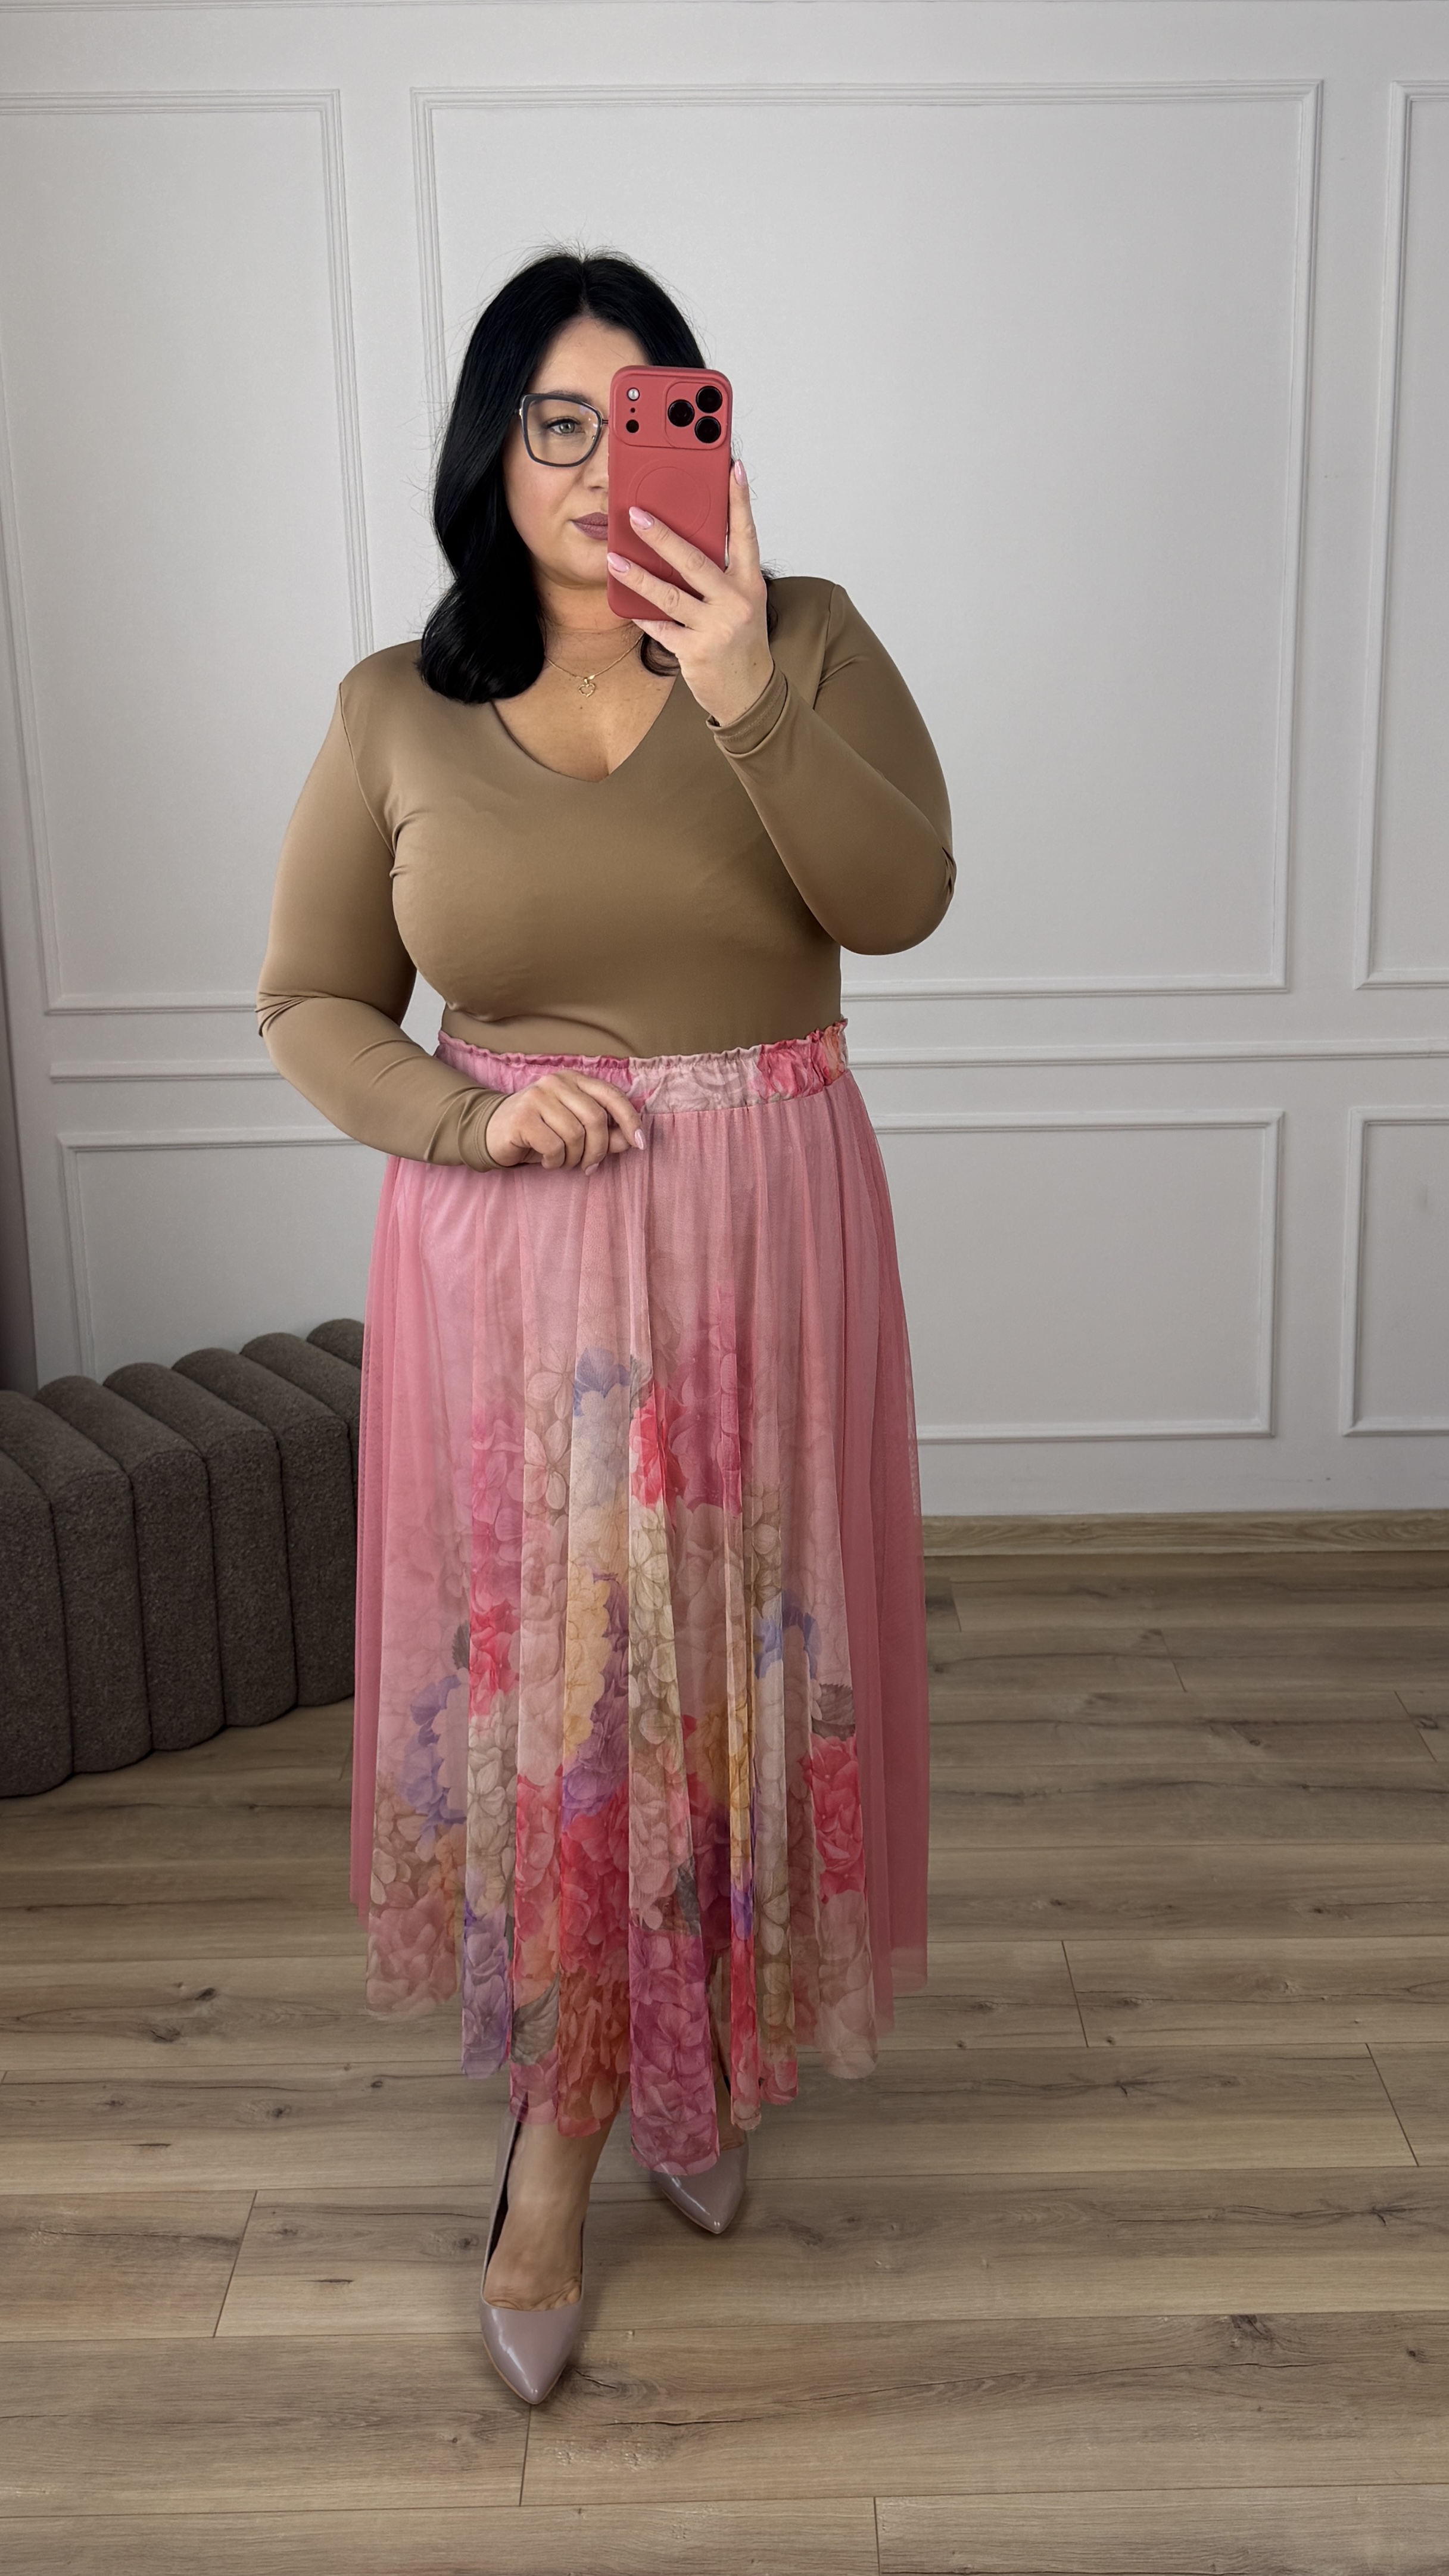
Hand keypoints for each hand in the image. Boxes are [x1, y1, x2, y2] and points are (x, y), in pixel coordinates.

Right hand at [483, 1073, 643, 1172]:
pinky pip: (554, 1146)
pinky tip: (546, 1160)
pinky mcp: (522, 1116)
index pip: (612, 1095)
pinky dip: (555, 1161)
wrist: (491, 1132)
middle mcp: (556, 1082)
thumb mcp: (575, 1133)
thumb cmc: (540, 1133)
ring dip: (573, 1158)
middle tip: (589, 1166)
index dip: (630, 1119)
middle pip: (596, 1118)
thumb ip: (605, 1134)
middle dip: (598, 1150)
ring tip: (562, 1161)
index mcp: (574, 1080)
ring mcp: (537, 1096)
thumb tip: (632, 1141)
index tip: (640, 1144)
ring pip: (575, 1135)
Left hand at [606, 458, 773, 727]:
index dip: (740, 501)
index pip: (746, 534)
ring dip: (638, 576)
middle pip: (695, 561)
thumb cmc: (741, 641)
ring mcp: (715, 628)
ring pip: (670, 595)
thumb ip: (721, 574)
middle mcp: (735, 603)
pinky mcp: (694, 651)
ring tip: (614, 559)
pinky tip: (627, 604)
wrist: (749, 694)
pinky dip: (643, 615)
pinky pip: (660, 628)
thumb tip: (683, 542)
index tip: (733, 468)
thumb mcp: (742, 602)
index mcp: (750, 584)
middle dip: (663, 536)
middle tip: (636, 515)